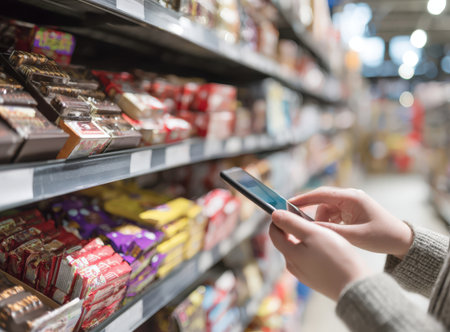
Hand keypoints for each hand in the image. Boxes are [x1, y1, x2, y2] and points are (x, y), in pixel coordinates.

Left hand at [270, 210, 370, 300]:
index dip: (279, 218)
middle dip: (294, 227)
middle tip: (311, 217)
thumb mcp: (313, 233)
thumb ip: (292, 223)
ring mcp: (304, 274)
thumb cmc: (336, 257)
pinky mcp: (315, 279)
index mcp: (289, 254)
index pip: (274, 233)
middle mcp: (293, 266)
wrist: (355, 287)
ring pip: (299, 249)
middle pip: (286, 241)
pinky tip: (328, 246)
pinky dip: (313, 248)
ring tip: (322, 230)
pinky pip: (309, 258)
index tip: (290, 210)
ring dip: (305, 237)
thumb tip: (275, 215)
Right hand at [289, 187, 413, 257]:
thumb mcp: (355, 236)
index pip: (322, 194)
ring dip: (321, 220)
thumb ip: (332, 230)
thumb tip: (310, 228)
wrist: (402, 240)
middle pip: (322, 200)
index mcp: (351, 198)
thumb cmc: (382, 236)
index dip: (304, 198)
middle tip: (296, 221)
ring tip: (319, 234)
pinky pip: (333, 213)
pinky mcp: (351, 210)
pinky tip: (328, 232)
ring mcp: (350, 203)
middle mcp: (349, 197)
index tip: (289, 203)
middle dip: (309, 211)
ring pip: (326, 208)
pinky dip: (328, 222)